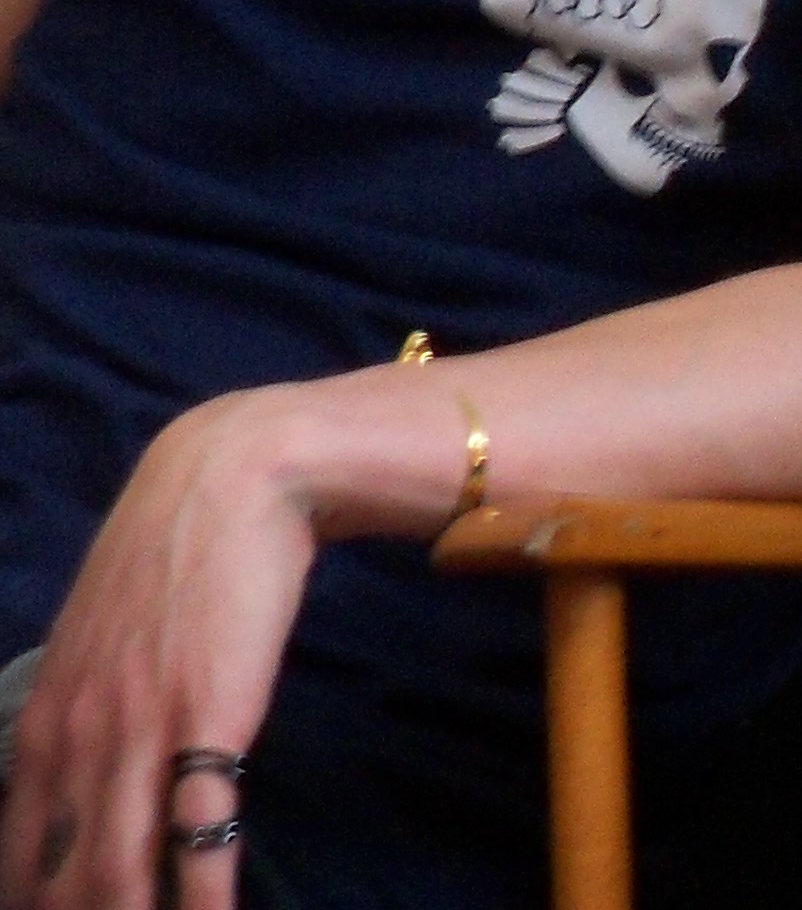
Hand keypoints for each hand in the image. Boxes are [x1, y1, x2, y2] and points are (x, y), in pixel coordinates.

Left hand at [0, 394, 314, 909]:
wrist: (235, 480)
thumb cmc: (175, 552)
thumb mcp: (101, 632)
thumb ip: (88, 702)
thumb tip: (87, 762)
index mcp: (46, 720)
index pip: (17, 852)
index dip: (31, 904)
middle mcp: (76, 739)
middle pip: (60, 876)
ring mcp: (140, 733)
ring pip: (116, 868)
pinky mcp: (209, 721)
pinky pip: (199, 830)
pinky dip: (201, 892)